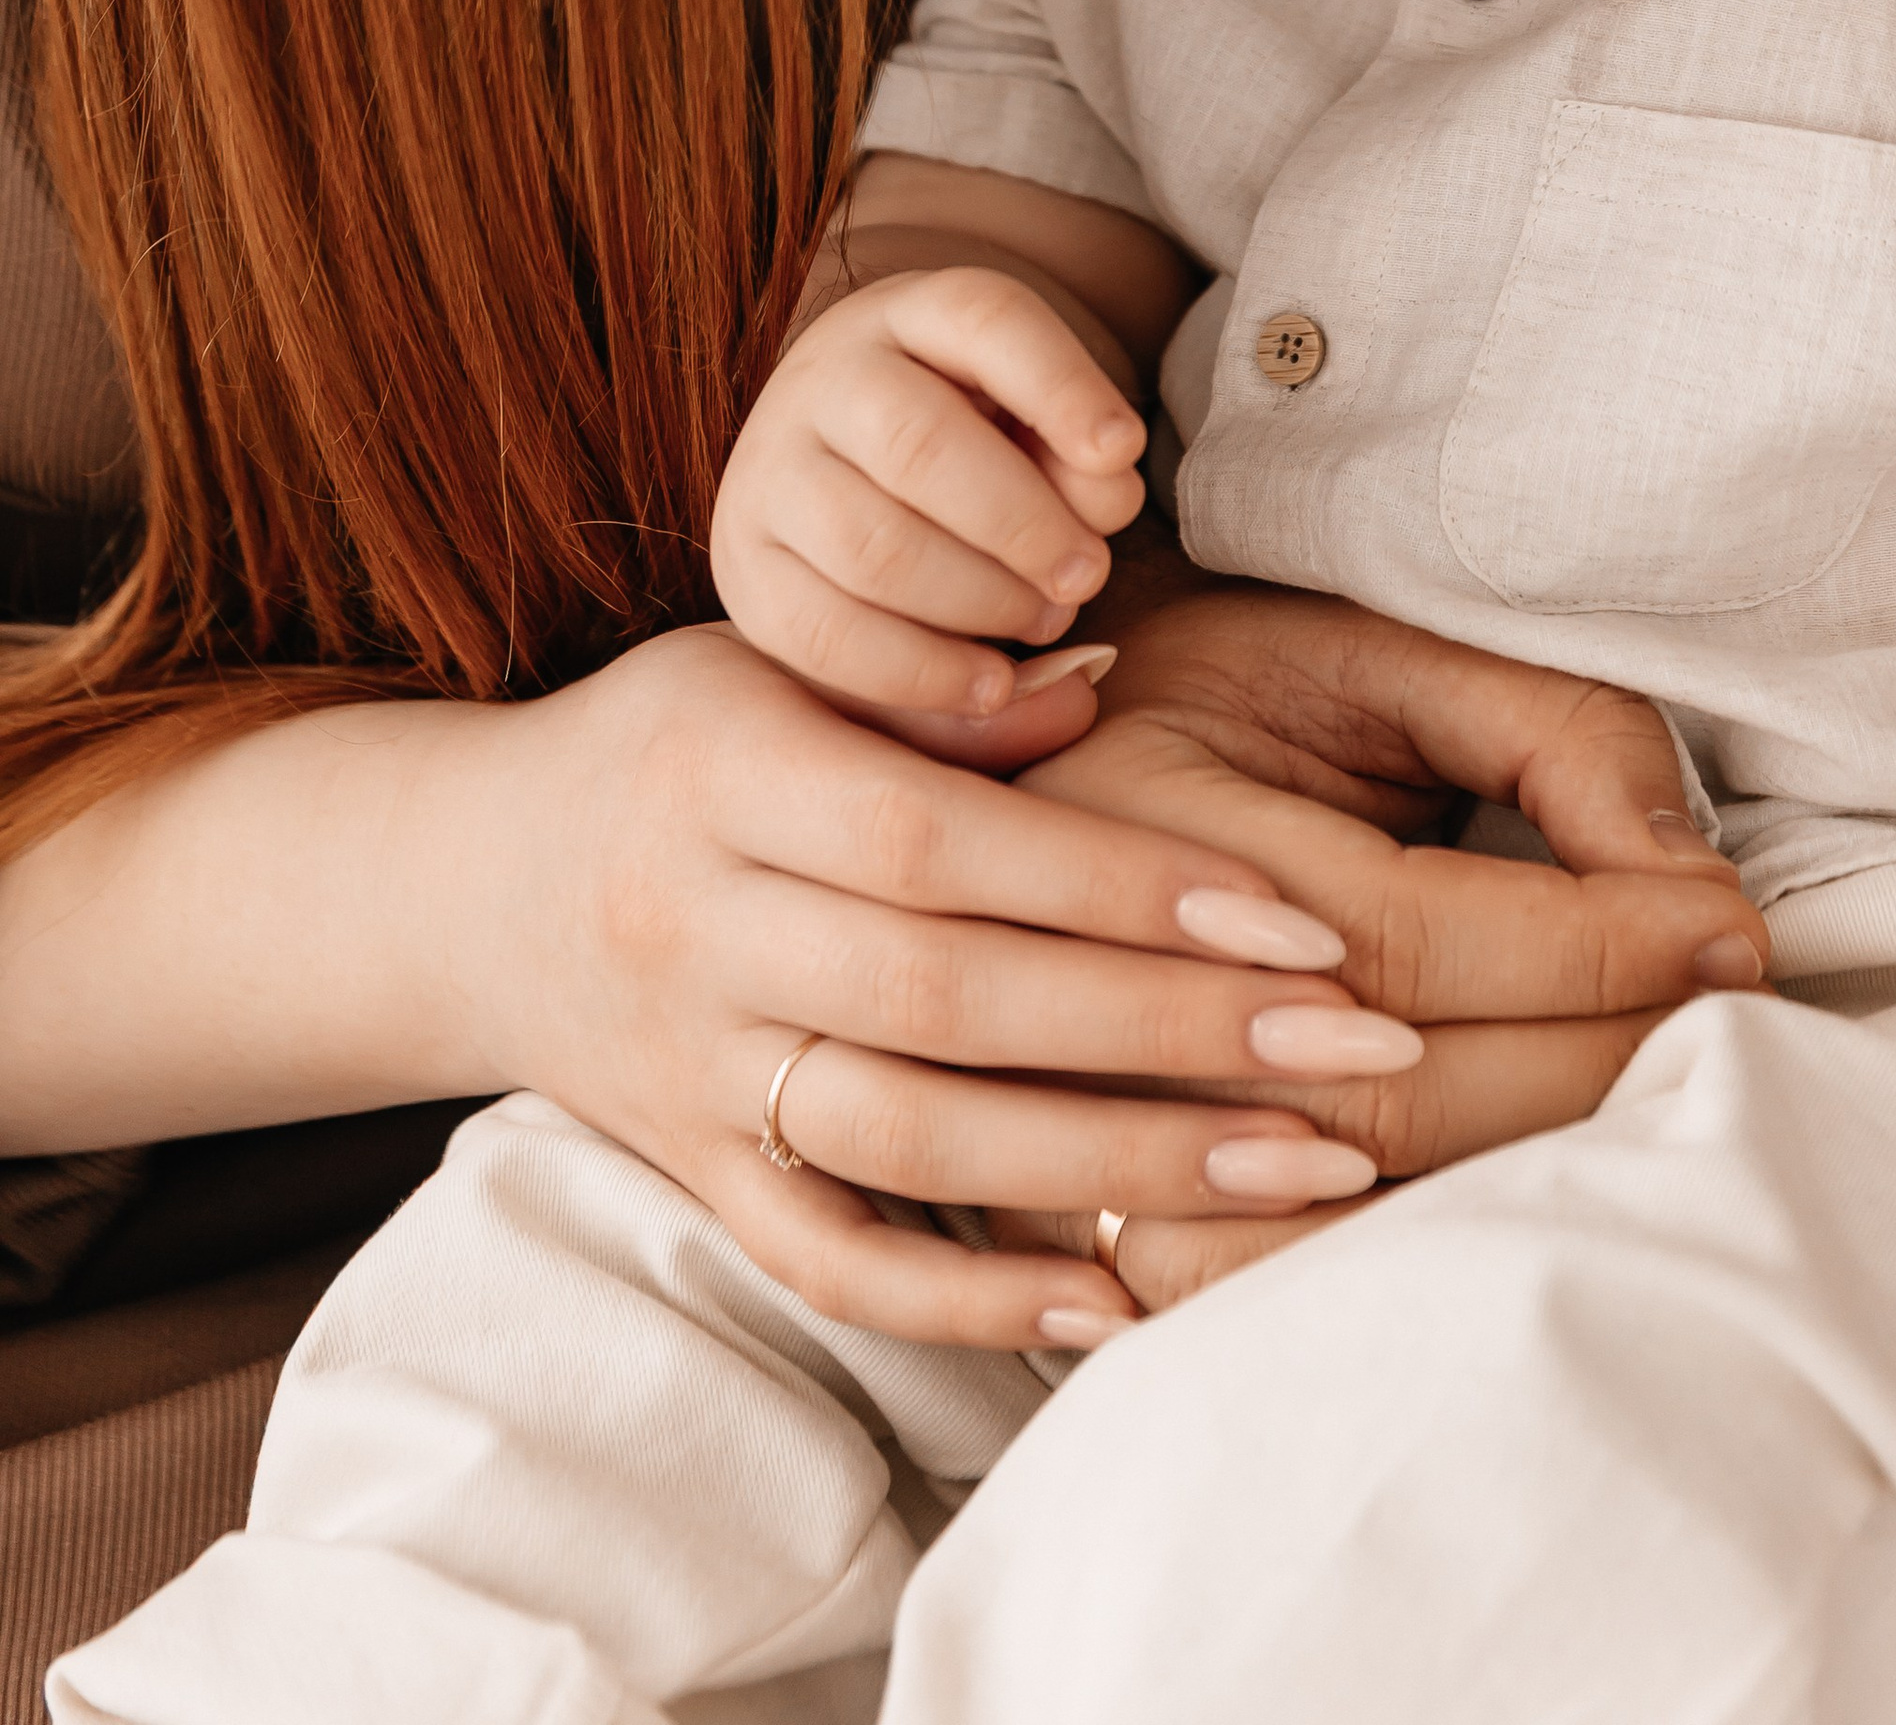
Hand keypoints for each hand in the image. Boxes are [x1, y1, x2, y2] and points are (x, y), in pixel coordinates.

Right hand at [455, 621, 1453, 1353]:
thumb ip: (940, 694)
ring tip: (1309, 1169)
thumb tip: (1113, 682)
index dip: (1125, 880)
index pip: (949, 841)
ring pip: (913, 1139)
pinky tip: (1119, 1302)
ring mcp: (691, 1072)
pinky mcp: (692, 1179)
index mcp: (729, 772)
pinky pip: (834, 1261)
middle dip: (1175, 1029)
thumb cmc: (680, 741)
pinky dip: (973, 1293)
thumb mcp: (783, 662)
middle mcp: (699, 929)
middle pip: (954, 998)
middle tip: (1362, 1045)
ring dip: (1121, 1164)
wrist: (465, 882)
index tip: (1297, 918)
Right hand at [708, 268, 1147, 744]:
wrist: (845, 471)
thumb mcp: (1037, 423)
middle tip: (1089, 573)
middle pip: (919, 444)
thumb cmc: (979, 447)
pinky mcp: (746, 568)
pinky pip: (824, 634)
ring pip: (872, 546)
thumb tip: (1103, 500)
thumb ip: (1082, 460)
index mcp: (910, 314)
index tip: (1122, 449)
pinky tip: (990, 684)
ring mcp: (769, 471)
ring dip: (980, 600)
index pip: (982, 320)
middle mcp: (824, 379)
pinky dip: (921, 672)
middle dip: (1021, 521)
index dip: (1058, 384)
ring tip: (1045, 618)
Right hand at [986, 577, 1767, 1307]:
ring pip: (1291, 1223)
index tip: (1730, 931)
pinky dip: (1371, 1278)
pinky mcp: (1051, 1205)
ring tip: (1632, 1118)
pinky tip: (1491, 1213)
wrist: (1062, 751)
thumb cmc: (1255, 689)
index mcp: (1116, 793)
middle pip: (1356, 1092)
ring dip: (1494, 1193)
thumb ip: (1554, 738)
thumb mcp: (1396, 652)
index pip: (1388, 926)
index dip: (1582, 947)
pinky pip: (1221, 1296)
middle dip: (1573, 1074)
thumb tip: (1689, 896)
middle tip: (1718, 1028)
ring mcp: (1033, 1109)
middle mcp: (1050, 970)